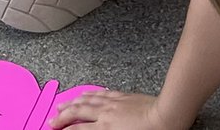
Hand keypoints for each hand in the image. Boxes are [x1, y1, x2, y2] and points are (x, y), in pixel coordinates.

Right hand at [49, 90, 180, 129]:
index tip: (55, 129)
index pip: (78, 129)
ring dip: (72, 102)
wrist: (166, 115)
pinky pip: (100, 93)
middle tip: (53, 118)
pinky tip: (85, 94)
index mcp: (105, 127)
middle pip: (77, 112)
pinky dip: (89, 94)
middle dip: (62, 115)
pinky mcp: (122, 96)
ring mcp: (112, 103)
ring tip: (62, 104)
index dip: (65, 129)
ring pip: (86, 100)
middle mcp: (105, 114)